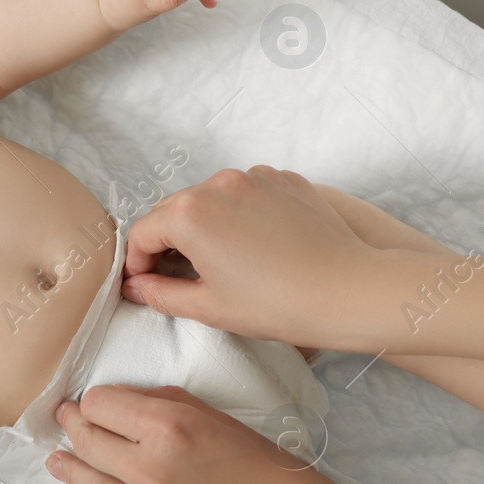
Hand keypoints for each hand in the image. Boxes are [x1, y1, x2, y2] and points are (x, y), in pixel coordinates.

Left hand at [45, 385, 357, 483]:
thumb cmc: (282, 482)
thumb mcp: (230, 426)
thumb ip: (175, 409)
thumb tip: (128, 407)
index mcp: (171, 428)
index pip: (100, 403)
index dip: (96, 400)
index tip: (94, 401)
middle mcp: (147, 470)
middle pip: (86, 439)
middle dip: (73, 426)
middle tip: (63, 419)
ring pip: (86, 483)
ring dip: (69, 467)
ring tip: (56, 460)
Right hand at [123, 166, 382, 350]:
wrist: (347, 291)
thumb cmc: (278, 304)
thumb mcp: (209, 307)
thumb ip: (161, 294)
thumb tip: (138, 286)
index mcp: (190, 213)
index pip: (142, 233)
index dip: (137, 263)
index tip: (143, 284)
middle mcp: (218, 183)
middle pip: (174, 210)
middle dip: (167, 241)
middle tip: (175, 277)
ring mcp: (254, 176)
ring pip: (212, 198)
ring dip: (205, 225)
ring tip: (220, 262)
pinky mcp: (284, 179)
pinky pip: (247, 193)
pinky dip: (240, 214)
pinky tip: (255, 246)